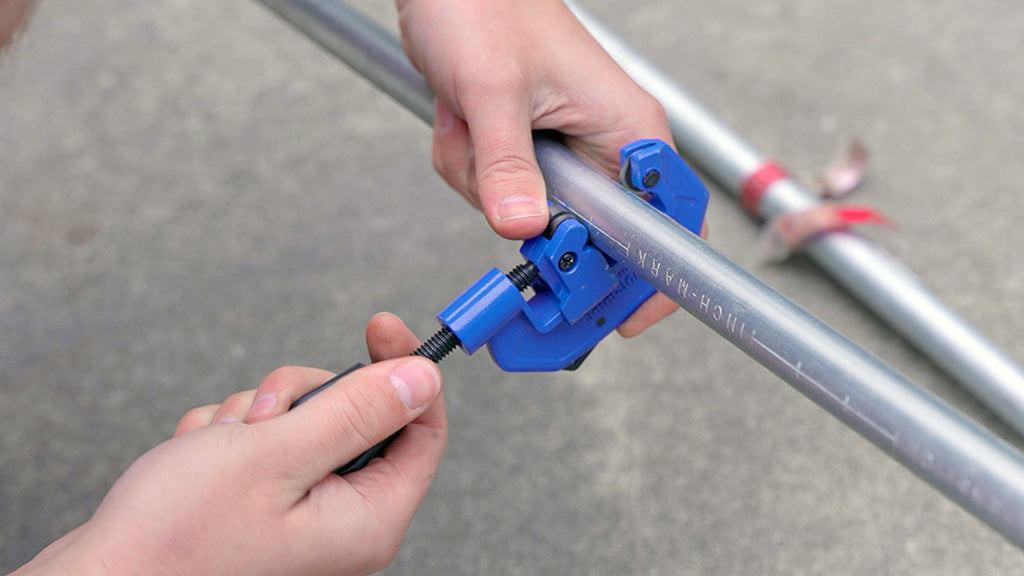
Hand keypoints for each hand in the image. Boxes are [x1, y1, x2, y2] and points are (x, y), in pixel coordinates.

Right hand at [14, 313, 446, 575]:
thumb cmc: (175, 539)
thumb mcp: (276, 456)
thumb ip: (358, 413)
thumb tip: (423, 379)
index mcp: (367, 519)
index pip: (422, 429)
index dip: (403, 370)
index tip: (380, 325)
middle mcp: (341, 521)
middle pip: (355, 416)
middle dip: (302, 398)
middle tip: (261, 416)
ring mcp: (300, 512)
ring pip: (302, 421)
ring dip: (255, 417)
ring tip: (217, 448)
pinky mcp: (261, 504)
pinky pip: (262, 441)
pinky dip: (226, 437)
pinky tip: (196, 461)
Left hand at [396, 0, 704, 336]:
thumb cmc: (488, 7)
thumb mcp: (493, 90)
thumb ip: (507, 166)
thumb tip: (523, 230)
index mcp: (627, 129)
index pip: (668, 222)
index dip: (650, 279)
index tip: (620, 321)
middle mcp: (605, 146)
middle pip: (588, 236)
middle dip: (529, 225)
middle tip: (505, 217)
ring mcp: (564, 151)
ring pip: (530, 218)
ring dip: (483, 184)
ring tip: (470, 125)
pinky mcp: (528, 150)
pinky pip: (499, 193)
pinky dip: (468, 167)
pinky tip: (461, 122)